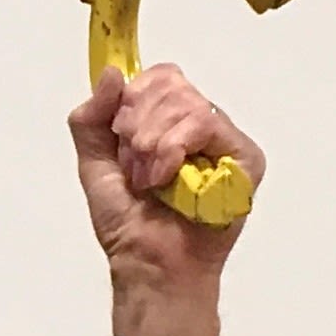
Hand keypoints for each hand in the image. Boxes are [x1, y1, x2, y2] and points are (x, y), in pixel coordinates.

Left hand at [68, 63, 263, 316]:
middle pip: (171, 84)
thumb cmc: (128, 225)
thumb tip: (110, 73)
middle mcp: (199, 126)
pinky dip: (176, 147)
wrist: (149, 262)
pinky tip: (167, 176)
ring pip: (187, 103)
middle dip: (140, 124)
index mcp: (168, 123)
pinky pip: (208, 124)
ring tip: (150, 179)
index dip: (134, 99)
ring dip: (154, 142)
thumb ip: (91, 119)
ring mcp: (224, 141)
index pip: (159, 78)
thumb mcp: (94, 165)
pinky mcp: (245, 158)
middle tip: (134, 165)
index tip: (120, 135)